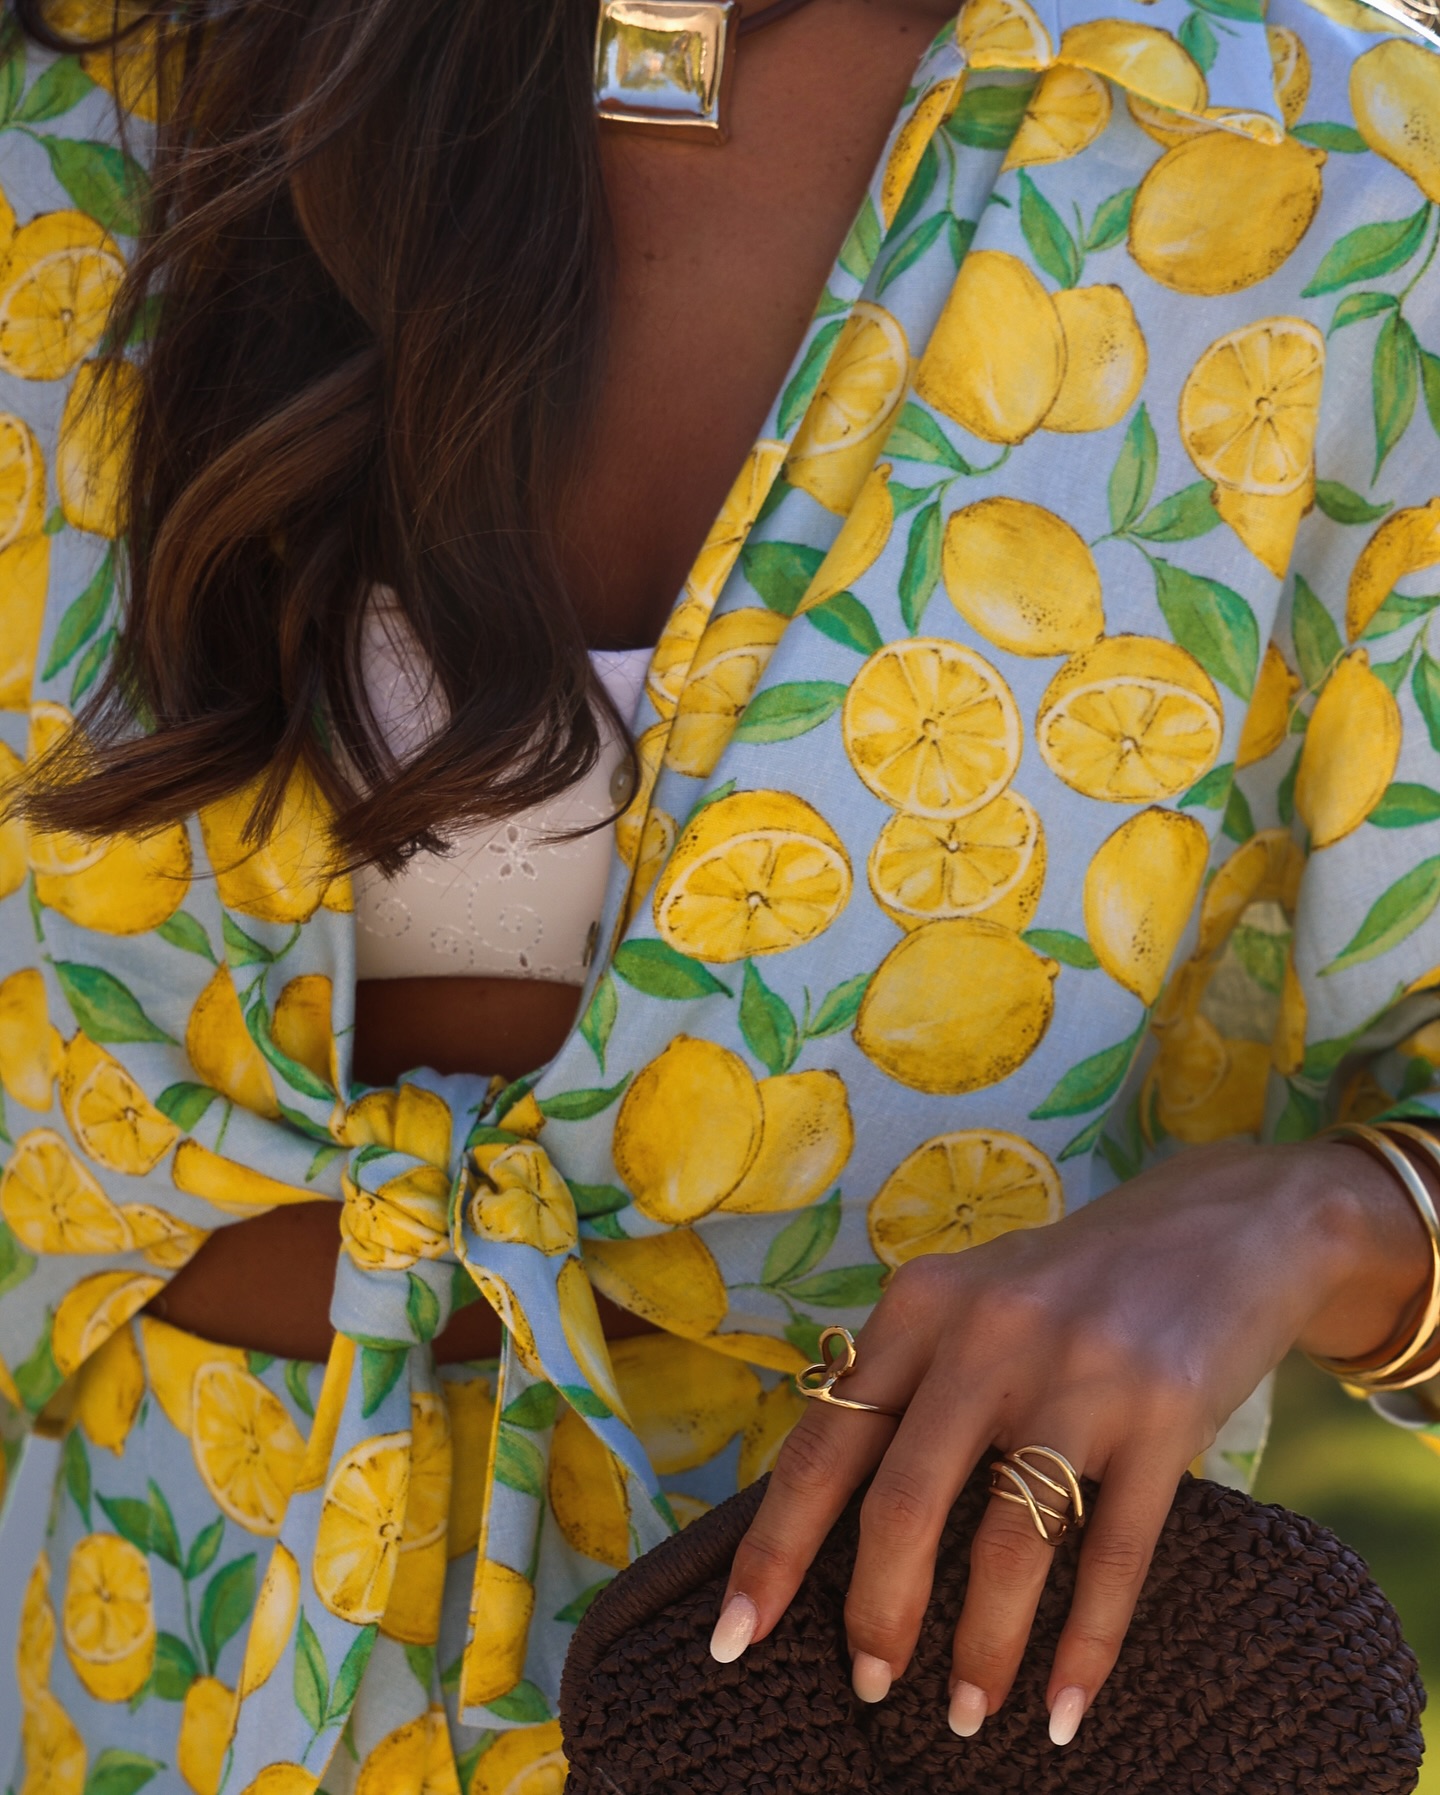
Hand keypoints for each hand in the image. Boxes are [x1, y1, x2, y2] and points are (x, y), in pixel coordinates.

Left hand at [710, 1138, 1431, 1744]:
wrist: (1224, 1224)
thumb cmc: (1072, 1282)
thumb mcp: (970, 1296)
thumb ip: (901, 1373)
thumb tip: (819, 1512)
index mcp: (921, 1305)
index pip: (827, 1444)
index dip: (776, 1548)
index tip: (736, 1634)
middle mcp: (989, 1333)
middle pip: (905, 1503)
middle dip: (876, 1614)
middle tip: (869, 1687)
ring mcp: (1082, 1373)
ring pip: (1009, 1544)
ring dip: (981, 1649)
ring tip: (966, 1716)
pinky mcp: (1166, 1415)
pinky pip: (1116, 1556)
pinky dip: (1086, 1646)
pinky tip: (1062, 1709)